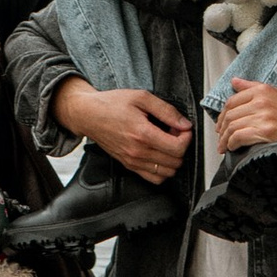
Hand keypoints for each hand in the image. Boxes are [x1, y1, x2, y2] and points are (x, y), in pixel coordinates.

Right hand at [54, 79, 192, 182]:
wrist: (89, 115)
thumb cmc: (111, 104)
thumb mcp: (141, 97)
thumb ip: (166, 110)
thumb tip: (184, 124)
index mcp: (142, 134)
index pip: (178, 148)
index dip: (187, 137)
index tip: (183, 128)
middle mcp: (138, 151)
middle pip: (175, 162)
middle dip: (180, 146)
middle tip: (174, 133)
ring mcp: (133, 161)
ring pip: (167, 173)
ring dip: (173, 159)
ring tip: (166, 143)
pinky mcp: (129, 165)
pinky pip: (154, 179)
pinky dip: (162, 169)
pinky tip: (159, 154)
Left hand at [214, 79, 276, 169]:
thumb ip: (256, 87)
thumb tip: (235, 82)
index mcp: (264, 91)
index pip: (232, 100)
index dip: (223, 114)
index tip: (222, 123)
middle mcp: (262, 101)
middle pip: (230, 114)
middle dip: (221, 128)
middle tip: (221, 137)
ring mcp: (263, 117)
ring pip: (232, 126)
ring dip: (224, 139)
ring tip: (224, 146)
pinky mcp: (265, 133)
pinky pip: (238, 137)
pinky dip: (232, 144)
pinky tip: (233, 149)